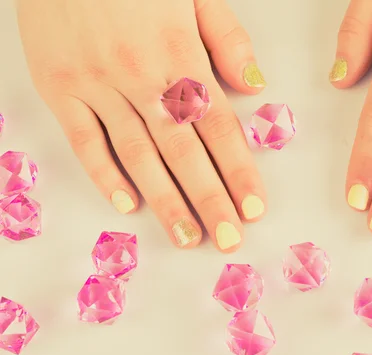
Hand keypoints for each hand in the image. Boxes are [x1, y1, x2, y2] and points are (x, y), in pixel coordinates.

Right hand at [17, 0, 267, 250]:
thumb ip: (226, 38)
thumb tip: (254, 87)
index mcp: (178, 52)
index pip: (219, 125)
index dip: (239, 170)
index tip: (254, 208)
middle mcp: (139, 75)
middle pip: (183, 150)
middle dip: (209, 200)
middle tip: (229, 240)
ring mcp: (95, 83)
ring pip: (137, 154)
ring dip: (165, 201)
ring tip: (187, 238)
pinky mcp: (57, 86)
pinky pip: (83, 139)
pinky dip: (103, 173)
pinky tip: (126, 205)